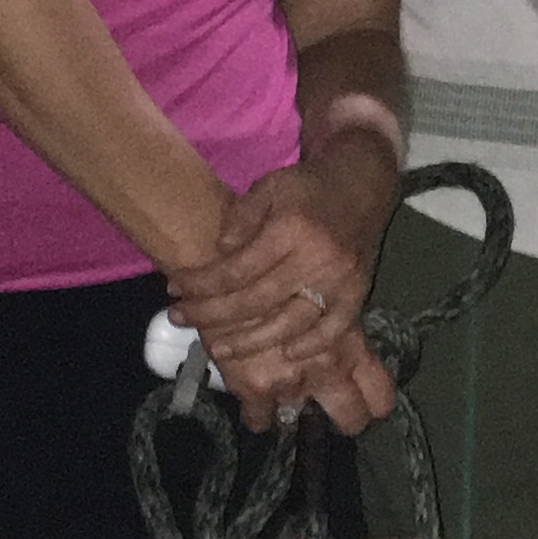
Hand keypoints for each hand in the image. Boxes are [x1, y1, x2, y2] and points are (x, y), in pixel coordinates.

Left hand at [169, 164, 385, 427]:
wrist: (362, 183)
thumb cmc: (307, 186)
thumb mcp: (269, 185)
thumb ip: (241, 216)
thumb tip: (220, 251)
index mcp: (291, 229)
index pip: (238, 268)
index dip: (202, 283)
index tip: (175, 289)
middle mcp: (316, 259)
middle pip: (257, 300)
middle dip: (213, 314)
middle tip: (181, 320)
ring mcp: (340, 280)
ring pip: (292, 322)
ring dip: (252, 341)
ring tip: (220, 349)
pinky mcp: (358, 292)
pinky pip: (335, 328)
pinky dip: (313, 345)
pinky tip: (287, 355)